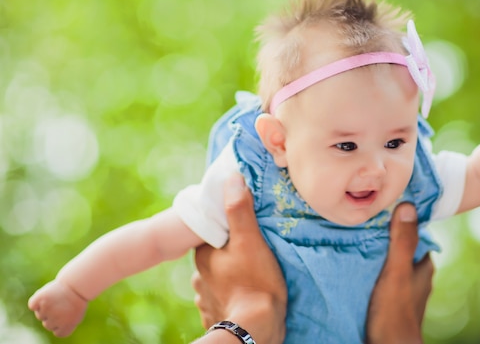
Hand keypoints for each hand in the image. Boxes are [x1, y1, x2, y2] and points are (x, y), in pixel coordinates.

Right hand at [28, 279, 87, 336]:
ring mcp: (47, 309)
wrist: (77, 283)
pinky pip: (32, 305)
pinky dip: (37, 301)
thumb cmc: (77, 299)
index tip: (68, 314)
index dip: (61, 323)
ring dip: (46, 307)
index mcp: (66, 326)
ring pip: (39, 314)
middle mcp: (55, 320)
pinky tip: (47, 295)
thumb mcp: (76, 316)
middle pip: (47, 324)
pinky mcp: (40, 298)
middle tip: (63, 304)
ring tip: (57, 298)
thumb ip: (64, 326)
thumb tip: (53, 330)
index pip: (57, 333)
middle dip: (53, 315)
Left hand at [191, 174, 286, 343]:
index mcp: (203, 256)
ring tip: (253, 275)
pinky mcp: (214, 316)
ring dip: (231, 276)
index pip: (211, 234)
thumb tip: (231, 177)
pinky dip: (233, 296)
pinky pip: (223, 300)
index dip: (227, 230)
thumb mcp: (250, 240)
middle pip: (215, 257)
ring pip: (218, 279)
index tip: (245, 230)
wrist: (255, 330)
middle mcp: (198, 277)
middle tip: (254, 252)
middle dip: (230, 254)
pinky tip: (247, 295)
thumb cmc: (254, 281)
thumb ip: (239, 209)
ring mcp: (204, 299)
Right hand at [366, 203, 432, 343]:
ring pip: (389, 264)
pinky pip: (380, 278)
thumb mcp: (397, 272)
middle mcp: (416, 278)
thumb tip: (408, 205)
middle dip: (383, 238)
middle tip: (361, 225)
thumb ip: (402, 241)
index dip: (399, 221)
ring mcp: (404, 291)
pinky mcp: (390, 301)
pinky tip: (355, 267)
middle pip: (399, 249)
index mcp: (423, 267)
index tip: (380, 210)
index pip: (413, 235)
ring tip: (354, 242)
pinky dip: (370, 271)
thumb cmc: (394, 311)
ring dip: (375, 255)